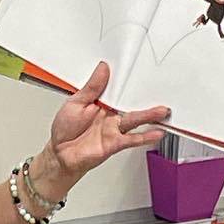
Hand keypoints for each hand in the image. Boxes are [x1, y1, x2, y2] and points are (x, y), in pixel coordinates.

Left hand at [37, 62, 169, 192]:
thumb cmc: (64, 129)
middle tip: (160, 90)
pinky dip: (145, 136)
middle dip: (146, 98)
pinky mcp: (114, 143)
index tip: (140, 71)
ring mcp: (113, 129)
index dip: (128, 81)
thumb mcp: (74, 102)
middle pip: (131, 104)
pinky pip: (132, 139)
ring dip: (150, 116)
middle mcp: (110, 115)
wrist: (60, 154)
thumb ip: (91, 88)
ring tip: (164, 111)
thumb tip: (102, 69)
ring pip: (135, 120)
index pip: (118, 89)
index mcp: (101, 102)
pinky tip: (156, 133)